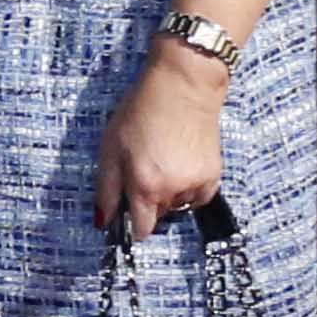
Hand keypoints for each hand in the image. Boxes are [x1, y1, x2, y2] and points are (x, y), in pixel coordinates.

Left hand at [97, 41, 229, 239]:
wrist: (183, 87)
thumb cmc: (141, 112)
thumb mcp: (110, 147)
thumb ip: (106, 188)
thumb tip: (103, 221)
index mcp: (145, 185)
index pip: (141, 228)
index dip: (132, 225)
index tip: (128, 215)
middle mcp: (173, 191)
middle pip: (158, 215)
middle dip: (148, 202)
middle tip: (142, 170)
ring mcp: (196, 184)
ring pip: (178, 205)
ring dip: (169, 194)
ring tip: (163, 161)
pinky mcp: (214, 175)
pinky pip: (198, 197)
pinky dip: (189, 189)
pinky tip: (181, 165)